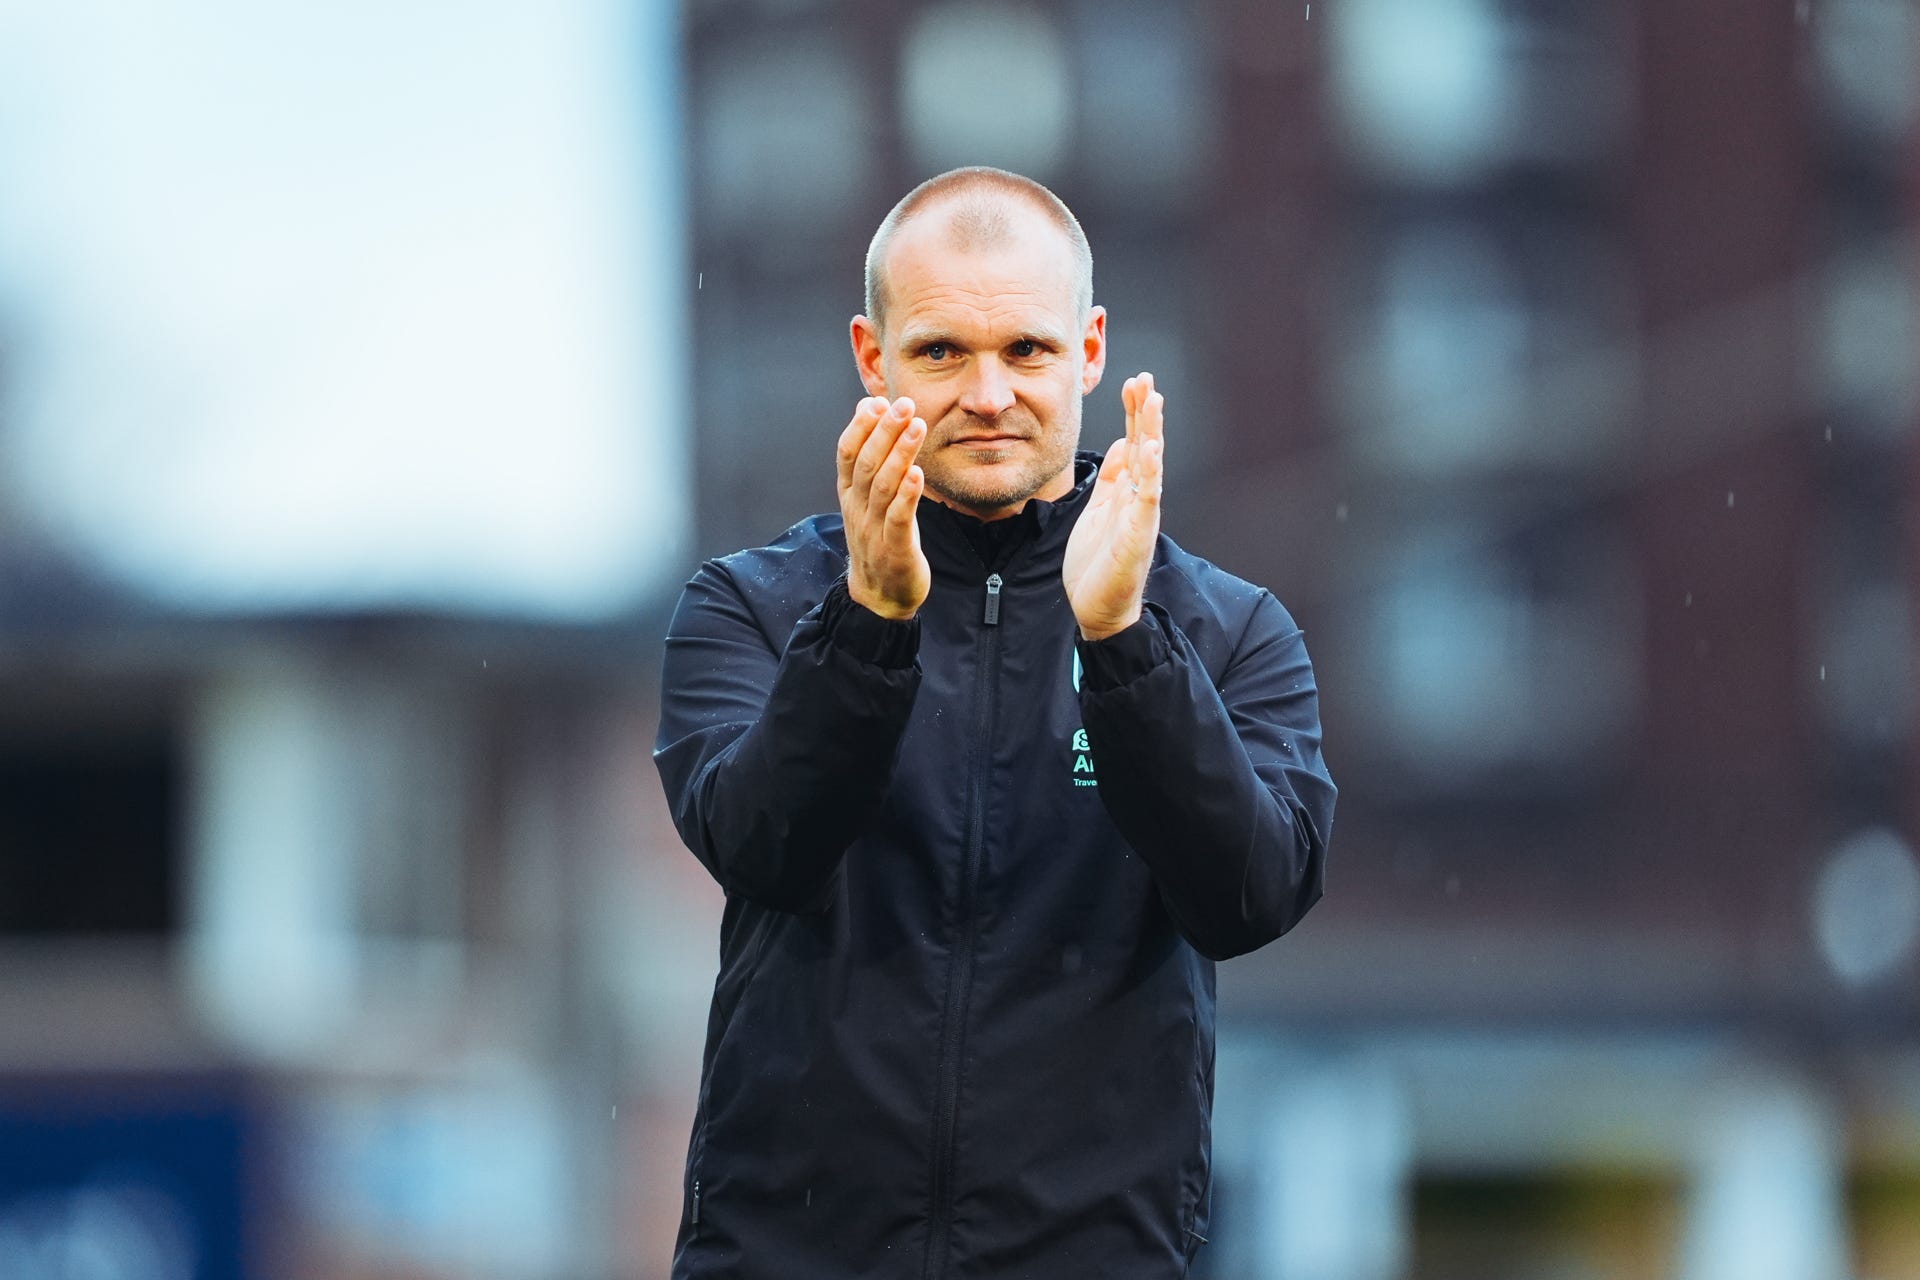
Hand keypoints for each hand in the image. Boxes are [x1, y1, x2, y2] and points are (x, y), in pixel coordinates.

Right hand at [837, 395, 930, 619]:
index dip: (860, 427)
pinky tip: (917, 474)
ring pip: (883, 487)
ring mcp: (873, 530)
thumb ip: (869, 456)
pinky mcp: (894, 550)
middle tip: (904, 404)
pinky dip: (907, 496)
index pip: (847, 454)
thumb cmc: (878, 537)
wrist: (879, 596)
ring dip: (900, 454)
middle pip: (867, 465)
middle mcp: (857, 509)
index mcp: (849, 495)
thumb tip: (868, 407)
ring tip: (917, 426)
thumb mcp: (868, 498)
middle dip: (885, 432)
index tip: (877, 402)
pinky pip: (898, 519)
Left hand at [1064, 373, 1163, 640]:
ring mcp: (1140, 515)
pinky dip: (1151, 474)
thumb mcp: (1098, 510)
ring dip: (1151, 432)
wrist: (1098, 610)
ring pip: (1149, 465)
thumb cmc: (1097, 565)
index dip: (1133, 412)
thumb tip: (1122, 443)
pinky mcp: (1137, 535)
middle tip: (1145, 377)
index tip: (1132, 381)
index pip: (1133, 442)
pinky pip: (1146, 499)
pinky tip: (1152, 449)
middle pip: (1144, 445)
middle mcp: (1138, 498)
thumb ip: (1111, 479)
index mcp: (1126, 491)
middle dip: (1144, 411)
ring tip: (1153, 400)